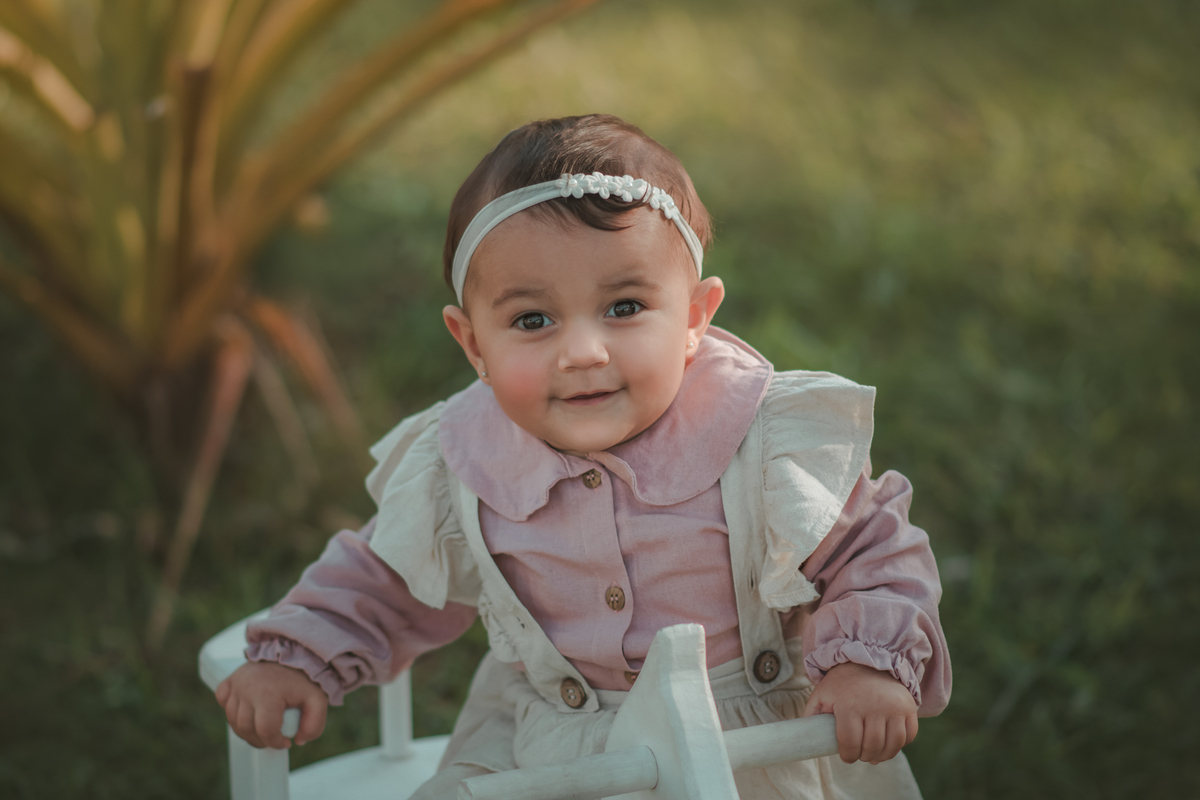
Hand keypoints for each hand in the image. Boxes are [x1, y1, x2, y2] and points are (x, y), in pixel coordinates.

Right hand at [215, 661, 328, 748]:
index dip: (275, 742)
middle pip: (245, 728)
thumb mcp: (317, 700)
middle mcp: (247, 689)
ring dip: (246, 730)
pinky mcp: (229, 680)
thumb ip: (314, 724)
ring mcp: (236, 684)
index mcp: (268, 694)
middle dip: (260, 740)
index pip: (265, 730)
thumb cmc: (302, 678)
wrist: (291, 653)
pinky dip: (231, 711)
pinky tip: (246, 711)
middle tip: (273, 738)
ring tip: (262, 729)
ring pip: (232, 720)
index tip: (285, 742)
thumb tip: (299, 740)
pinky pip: (222, 701)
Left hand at [802, 662, 917, 764]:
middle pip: (871, 746)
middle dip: (864, 756)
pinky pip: (909, 735)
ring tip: (874, 755)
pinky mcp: (908, 707)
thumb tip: (805, 738)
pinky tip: (889, 744)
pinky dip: (900, 744)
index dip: (847, 755)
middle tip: (860, 755)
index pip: (850, 743)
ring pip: (892, 745)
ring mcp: (894, 707)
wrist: (868, 659)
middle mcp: (874, 706)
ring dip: (883, 755)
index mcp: (849, 705)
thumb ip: (812, 715)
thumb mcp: (822, 694)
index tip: (846, 757)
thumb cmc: (842, 682)